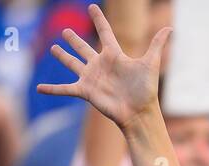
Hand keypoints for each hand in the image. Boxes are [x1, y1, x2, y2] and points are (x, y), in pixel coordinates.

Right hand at [37, 4, 167, 130]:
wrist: (139, 113)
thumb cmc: (146, 90)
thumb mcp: (150, 63)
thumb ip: (156, 44)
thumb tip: (170, 27)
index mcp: (114, 55)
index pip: (105, 32)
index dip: (99, 20)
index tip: (92, 7)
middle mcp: (100, 65)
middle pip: (83, 47)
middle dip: (74, 40)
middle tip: (65, 30)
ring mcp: (91, 77)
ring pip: (72, 63)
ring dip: (62, 56)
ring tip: (52, 48)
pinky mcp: (85, 91)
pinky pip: (64, 88)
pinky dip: (51, 89)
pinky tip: (38, 88)